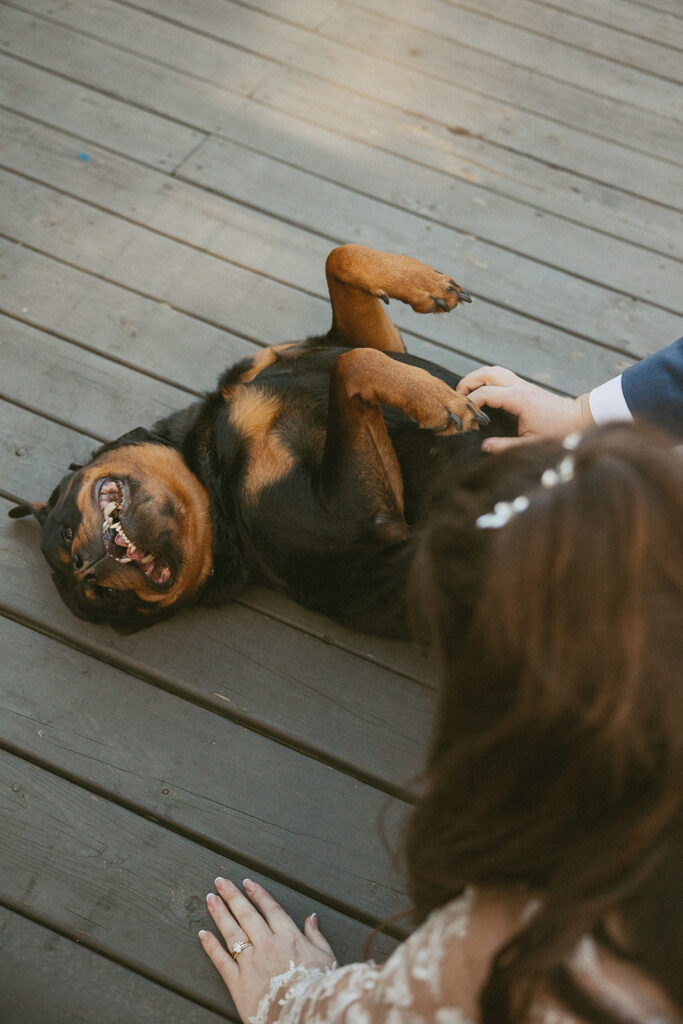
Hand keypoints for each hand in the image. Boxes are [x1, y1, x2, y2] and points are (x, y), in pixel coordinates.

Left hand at [199, 877, 336, 1021]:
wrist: (304, 1016)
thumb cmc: (319, 988)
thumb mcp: (327, 959)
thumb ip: (317, 936)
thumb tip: (312, 916)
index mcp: (289, 937)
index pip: (270, 909)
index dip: (258, 894)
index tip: (247, 882)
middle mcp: (267, 945)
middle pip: (247, 915)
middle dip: (232, 896)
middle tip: (220, 881)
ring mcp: (251, 963)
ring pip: (232, 933)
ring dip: (219, 913)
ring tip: (210, 898)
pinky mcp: (238, 984)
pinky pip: (221, 961)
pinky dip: (211, 946)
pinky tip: (203, 933)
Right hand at [455, 366, 593, 452]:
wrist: (579, 419)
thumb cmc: (558, 432)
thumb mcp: (531, 445)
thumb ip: (505, 446)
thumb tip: (484, 447)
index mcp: (520, 400)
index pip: (486, 394)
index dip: (470, 403)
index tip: (463, 415)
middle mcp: (519, 387)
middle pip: (487, 373)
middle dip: (468, 382)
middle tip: (456, 397)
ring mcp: (522, 383)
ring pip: (493, 370)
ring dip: (477, 378)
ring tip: (465, 393)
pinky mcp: (524, 386)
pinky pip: (500, 375)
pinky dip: (486, 380)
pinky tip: (481, 392)